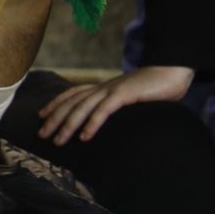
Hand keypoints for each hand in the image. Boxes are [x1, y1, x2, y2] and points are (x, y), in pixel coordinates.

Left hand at [37, 65, 194, 143]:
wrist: (173, 72)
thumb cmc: (154, 88)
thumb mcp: (130, 97)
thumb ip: (116, 106)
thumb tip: (108, 120)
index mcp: (103, 87)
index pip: (72, 94)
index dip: (55, 104)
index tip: (41, 116)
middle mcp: (103, 87)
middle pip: (72, 102)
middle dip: (54, 118)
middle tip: (41, 134)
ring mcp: (112, 90)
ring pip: (83, 107)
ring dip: (68, 125)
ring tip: (57, 140)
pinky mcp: (125, 94)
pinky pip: (104, 110)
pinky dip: (92, 123)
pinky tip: (85, 137)